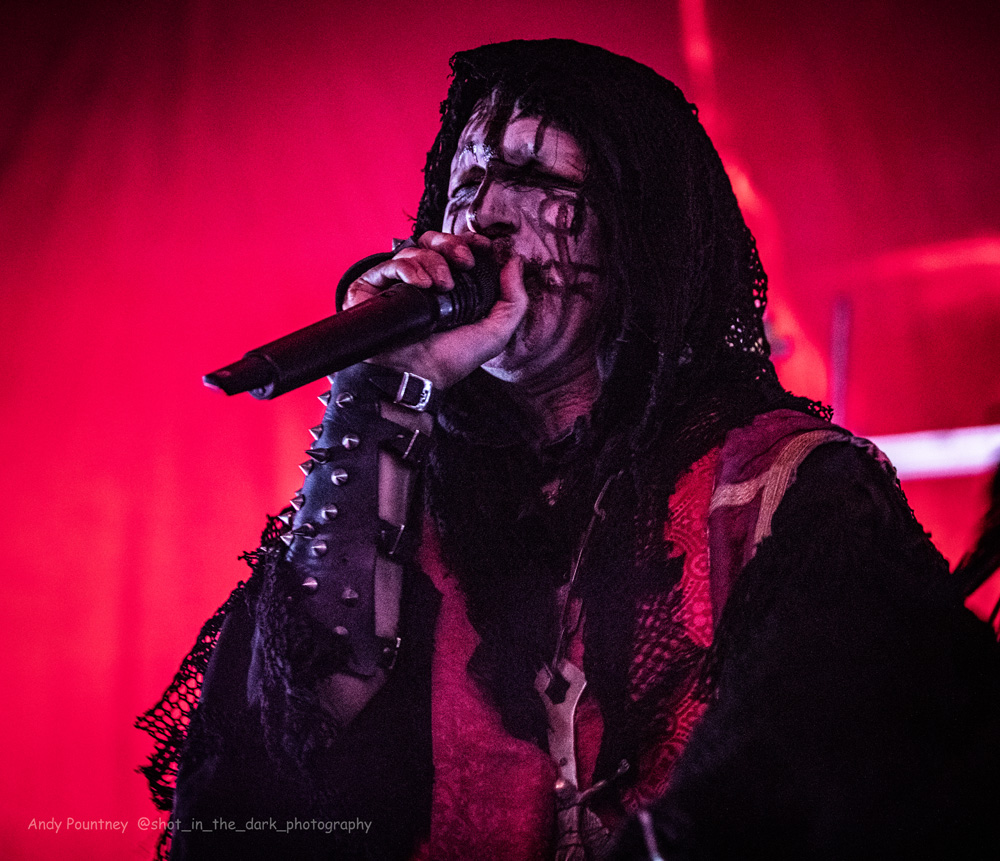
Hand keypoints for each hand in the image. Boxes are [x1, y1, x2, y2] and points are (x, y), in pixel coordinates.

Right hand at [343, 231, 526, 389]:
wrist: (418, 377)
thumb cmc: (451, 361)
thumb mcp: (495, 332)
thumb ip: (514, 299)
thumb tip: (515, 261)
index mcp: (450, 288)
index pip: (454, 250)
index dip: (468, 241)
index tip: (481, 246)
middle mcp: (422, 282)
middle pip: (433, 241)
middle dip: (452, 244)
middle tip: (464, 261)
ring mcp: (396, 284)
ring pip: (412, 250)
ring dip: (433, 261)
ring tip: (441, 285)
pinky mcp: (371, 289)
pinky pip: (388, 265)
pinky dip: (408, 268)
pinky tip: (421, 285)